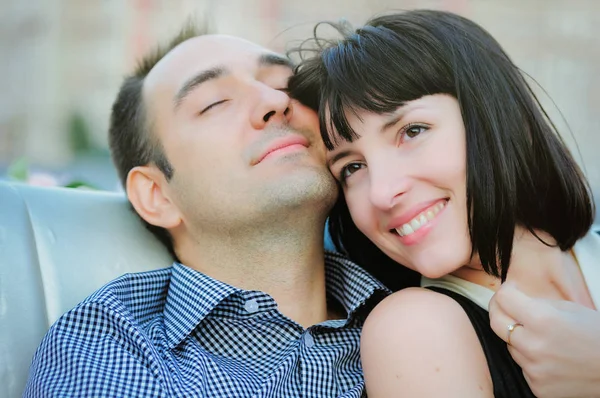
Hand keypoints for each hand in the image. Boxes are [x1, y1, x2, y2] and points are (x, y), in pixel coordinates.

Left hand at [489, 282, 599, 397]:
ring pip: (511, 346)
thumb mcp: (570, 309)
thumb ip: (537, 304)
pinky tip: (551, 358)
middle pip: (496, 323)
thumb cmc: (597, 335)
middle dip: (498, 311)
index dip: (505, 292)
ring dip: (519, 339)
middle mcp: (533, 346)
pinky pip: (523, 367)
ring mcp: (534, 370)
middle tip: (505, 306)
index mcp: (543, 320)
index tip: (509, 292)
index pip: (504, 299)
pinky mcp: (537, 388)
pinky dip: (531, 360)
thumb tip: (514, 300)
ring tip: (543, 338)